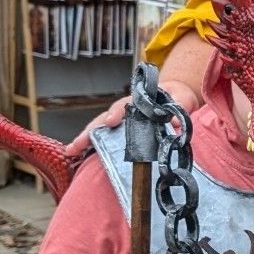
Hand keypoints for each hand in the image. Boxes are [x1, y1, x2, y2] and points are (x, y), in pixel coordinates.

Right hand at [65, 80, 201, 160]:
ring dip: (85, 140)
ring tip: (71, 151)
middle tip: (77, 143)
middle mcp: (125, 111)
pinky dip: (92, 147)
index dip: (116, 113)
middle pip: (104, 119)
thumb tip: (174, 122)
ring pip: (100, 129)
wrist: (175, 96)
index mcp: (138, 101)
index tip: (110, 121)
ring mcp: (121, 121)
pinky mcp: (122, 131)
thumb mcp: (182, 99)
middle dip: (90, 131)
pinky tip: (77, 156)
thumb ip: (179, 107)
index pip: (124, 106)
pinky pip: (105, 139)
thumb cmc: (176, 97)